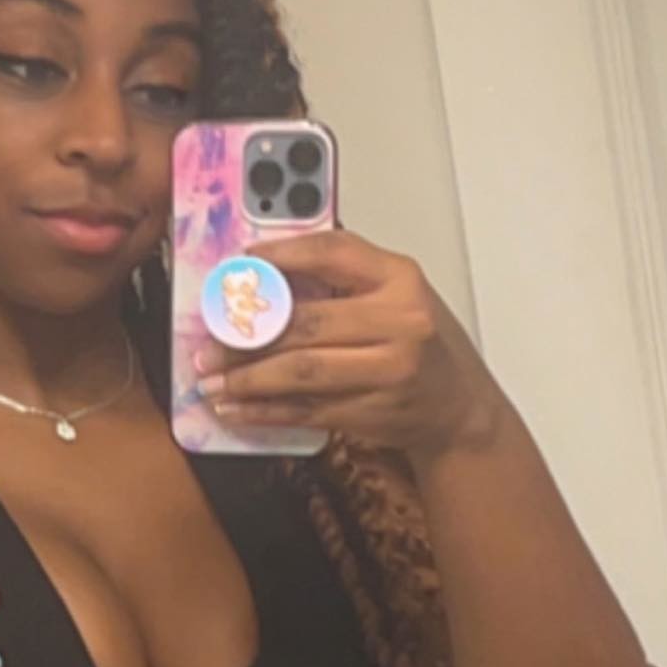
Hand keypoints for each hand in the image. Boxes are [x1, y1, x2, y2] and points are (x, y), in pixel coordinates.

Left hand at [191, 227, 500, 457]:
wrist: (459, 408)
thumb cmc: (421, 344)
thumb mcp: (398, 296)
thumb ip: (345, 281)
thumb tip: (267, 272)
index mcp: (400, 279)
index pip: (332, 253)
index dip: (280, 256)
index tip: (239, 263)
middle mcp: (398, 322)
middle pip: (306, 323)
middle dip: (247, 335)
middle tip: (208, 342)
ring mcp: (386, 372)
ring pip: (300, 372)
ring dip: (246, 379)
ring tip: (211, 381)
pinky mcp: (370, 412)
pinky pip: (306, 410)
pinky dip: (264, 411)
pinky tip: (236, 409)